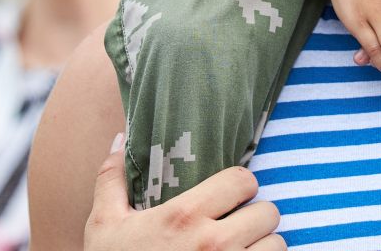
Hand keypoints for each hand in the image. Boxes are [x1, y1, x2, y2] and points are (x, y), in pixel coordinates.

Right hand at [84, 136, 284, 250]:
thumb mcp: (104, 225)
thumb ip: (113, 180)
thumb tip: (120, 139)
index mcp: (183, 217)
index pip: (241, 180)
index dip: (239, 184)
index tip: (231, 193)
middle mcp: (212, 244)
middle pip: (267, 212)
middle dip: (255, 215)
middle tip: (240, 222)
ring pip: (276, 245)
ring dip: (264, 244)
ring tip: (246, 246)